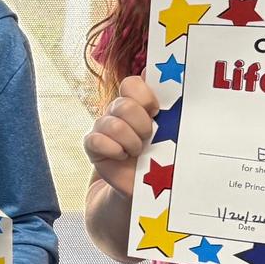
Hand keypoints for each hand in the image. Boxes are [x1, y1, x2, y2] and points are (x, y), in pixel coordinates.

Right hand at [82, 76, 159, 197]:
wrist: (145, 188)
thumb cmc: (162, 156)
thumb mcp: (171, 131)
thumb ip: (168, 105)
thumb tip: (158, 75)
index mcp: (138, 102)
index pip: (132, 84)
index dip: (145, 96)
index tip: (157, 112)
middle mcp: (119, 111)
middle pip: (124, 104)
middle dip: (141, 124)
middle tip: (149, 137)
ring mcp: (104, 127)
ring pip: (112, 123)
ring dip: (131, 142)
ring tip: (138, 152)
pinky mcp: (93, 145)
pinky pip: (96, 140)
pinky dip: (113, 150)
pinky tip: (122, 157)